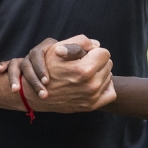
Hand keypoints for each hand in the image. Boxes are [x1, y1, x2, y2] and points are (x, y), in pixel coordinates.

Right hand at [0, 35, 115, 112]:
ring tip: (85, 73)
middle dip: (97, 61)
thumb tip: (97, 44)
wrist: (37, 93)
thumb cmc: (46, 67)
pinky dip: (105, 86)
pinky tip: (93, 83)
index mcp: (84, 69)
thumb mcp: (58, 48)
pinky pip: (110, 93)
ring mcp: (92, 97)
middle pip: (108, 64)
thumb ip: (80, 41)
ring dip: (100, 73)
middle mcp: (91, 85)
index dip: (94, 51)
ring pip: (108, 77)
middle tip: (83, 63)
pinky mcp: (92, 106)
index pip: (104, 53)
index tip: (84, 54)